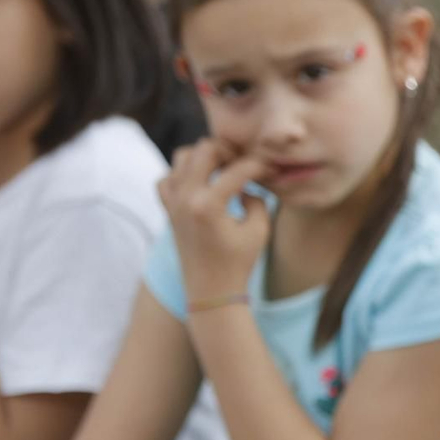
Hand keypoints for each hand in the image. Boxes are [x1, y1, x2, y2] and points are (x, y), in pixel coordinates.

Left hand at [157, 140, 270, 302]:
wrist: (210, 290)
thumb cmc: (239, 263)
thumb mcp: (259, 230)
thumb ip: (256, 199)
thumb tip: (247, 184)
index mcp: (209, 205)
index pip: (238, 169)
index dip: (260, 165)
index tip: (271, 169)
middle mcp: (186, 198)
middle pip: (205, 150)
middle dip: (229, 151)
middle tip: (244, 162)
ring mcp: (173, 202)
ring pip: (183, 156)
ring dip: (205, 157)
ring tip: (224, 168)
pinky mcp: (168, 209)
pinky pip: (168, 178)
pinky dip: (183, 173)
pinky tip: (202, 183)